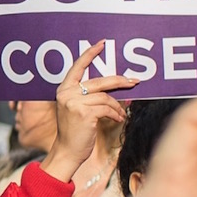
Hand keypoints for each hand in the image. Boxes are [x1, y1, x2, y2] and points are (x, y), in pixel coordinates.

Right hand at [41, 41, 139, 182]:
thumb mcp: (76, 110)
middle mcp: (66, 94)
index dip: (89, 54)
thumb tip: (112, 85)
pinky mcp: (84, 113)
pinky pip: (107, 108)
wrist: (67, 153)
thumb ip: (87, 96)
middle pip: (98, 81)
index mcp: (63, 90)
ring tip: (121, 114)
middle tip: (134, 81)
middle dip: (119, 81)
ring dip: (117, 106)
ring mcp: (74, 103)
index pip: (77, 67)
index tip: (101, 44)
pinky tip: (118, 119)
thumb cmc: (75, 132)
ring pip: (105, 97)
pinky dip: (115, 113)